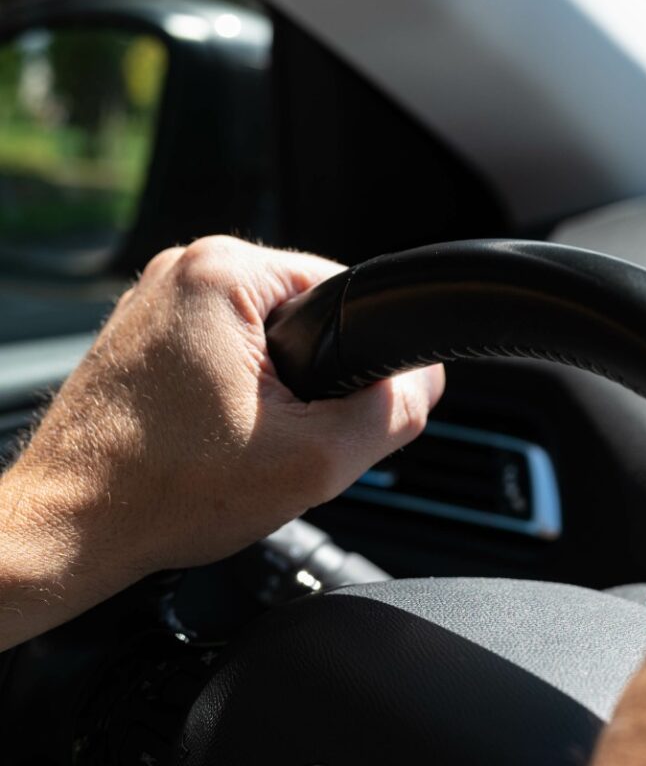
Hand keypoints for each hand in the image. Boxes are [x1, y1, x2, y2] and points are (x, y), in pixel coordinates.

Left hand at [0, 236, 442, 645]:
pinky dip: (233, 386)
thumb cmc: (160, 493)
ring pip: (261, 332)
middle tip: (281, 434)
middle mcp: (182, 269)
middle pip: (301, 312)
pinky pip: (219, 344)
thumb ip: (391, 411)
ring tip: (242, 438)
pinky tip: (214, 433)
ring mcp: (153, 299)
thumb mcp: (313, 460)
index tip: (334, 408)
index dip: (359, 355)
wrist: (65, 532)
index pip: (342, 289)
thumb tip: (426, 380)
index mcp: (223, 272)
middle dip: (312, 375)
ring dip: (272, 383)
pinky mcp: (139, 331)